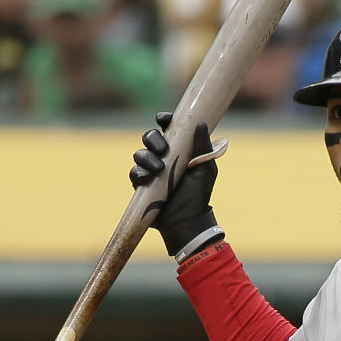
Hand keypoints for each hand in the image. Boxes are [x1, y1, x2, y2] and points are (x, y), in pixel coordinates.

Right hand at [129, 114, 223, 257]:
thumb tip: (202, 124)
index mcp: (179, 150)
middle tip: (162, 149)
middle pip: (150, 137)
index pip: (169, 128)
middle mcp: (163, 157)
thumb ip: (204, 147)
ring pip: (140, 154)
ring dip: (147, 158)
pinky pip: (135, 173)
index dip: (164, 120)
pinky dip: (140, 173)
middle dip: (153, 139)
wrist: (187, 221)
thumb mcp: (206, 170)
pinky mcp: (142, 185)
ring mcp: (151, 171)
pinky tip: (148, 178)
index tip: (164, 119)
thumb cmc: (198, 196)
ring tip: (159, 169)